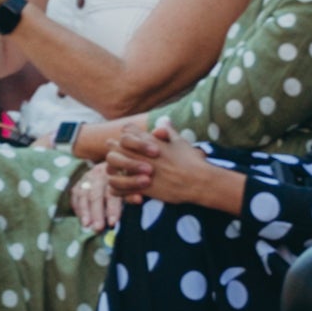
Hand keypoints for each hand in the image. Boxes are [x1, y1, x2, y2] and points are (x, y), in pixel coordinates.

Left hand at [93, 122, 247, 215]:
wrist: (199, 181)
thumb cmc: (191, 161)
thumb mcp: (180, 141)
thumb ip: (168, 131)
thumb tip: (164, 120)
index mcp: (149, 141)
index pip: (126, 131)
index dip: (126, 136)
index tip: (127, 142)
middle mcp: (141, 154)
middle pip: (114, 147)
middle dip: (114, 151)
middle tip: (117, 156)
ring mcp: (140, 170)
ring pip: (112, 166)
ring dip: (114, 169)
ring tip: (117, 173)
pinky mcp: (142, 187)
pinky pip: (119, 188)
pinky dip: (118, 189)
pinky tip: (122, 190)